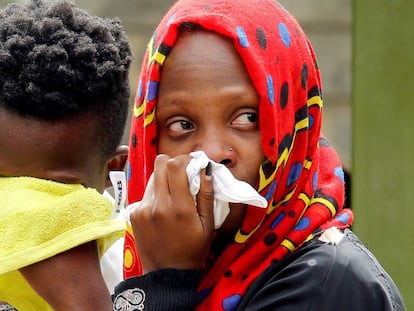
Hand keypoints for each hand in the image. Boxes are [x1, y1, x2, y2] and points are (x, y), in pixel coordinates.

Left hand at [130, 154, 214, 272]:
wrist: (167, 275)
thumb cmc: (193, 250)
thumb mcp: (207, 224)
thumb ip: (206, 194)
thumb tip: (205, 168)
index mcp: (179, 207)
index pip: (174, 165)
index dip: (185, 159)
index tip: (193, 164)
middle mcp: (157, 205)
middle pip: (160, 164)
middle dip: (173, 164)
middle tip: (184, 174)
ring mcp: (142, 209)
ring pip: (152, 177)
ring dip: (165, 178)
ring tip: (174, 193)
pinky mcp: (134, 214)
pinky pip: (146, 192)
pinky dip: (157, 193)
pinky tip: (164, 208)